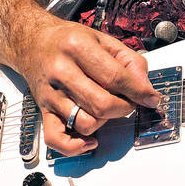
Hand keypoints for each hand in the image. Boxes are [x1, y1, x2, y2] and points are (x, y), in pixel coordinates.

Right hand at [11, 18, 160, 154]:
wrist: (32, 41)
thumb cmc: (68, 41)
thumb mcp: (103, 39)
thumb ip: (130, 61)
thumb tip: (145, 88)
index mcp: (78, 47)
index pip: (116, 77)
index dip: (139, 91)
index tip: (152, 98)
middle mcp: (61, 71)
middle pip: (103, 104)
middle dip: (125, 107)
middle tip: (129, 101)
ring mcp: (51, 94)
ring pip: (86, 123)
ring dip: (105, 122)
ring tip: (106, 109)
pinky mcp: (43, 110)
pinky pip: (56, 139)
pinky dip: (76, 146)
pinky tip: (90, 139)